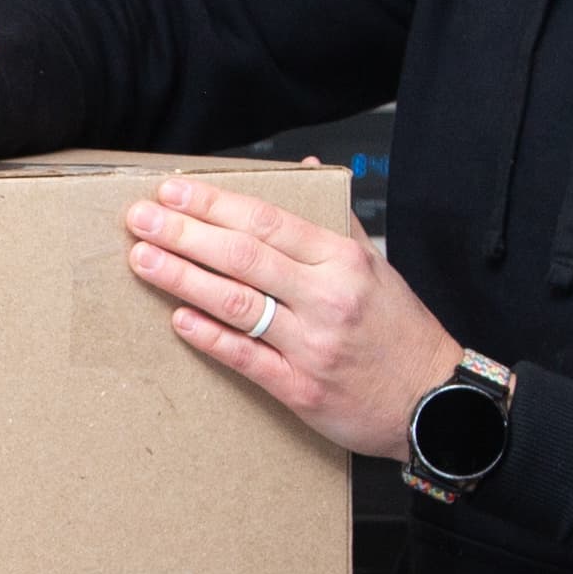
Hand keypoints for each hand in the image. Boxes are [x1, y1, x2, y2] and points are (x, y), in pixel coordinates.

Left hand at [125, 173, 458, 460]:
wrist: (433, 402)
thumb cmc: (399, 332)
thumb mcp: (377, 268)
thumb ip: (334, 220)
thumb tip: (305, 170)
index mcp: (344, 261)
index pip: (268, 221)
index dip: (215, 205)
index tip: (173, 192)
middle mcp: (328, 297)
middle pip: (243, 256)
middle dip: (184, 234)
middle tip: (139, 219)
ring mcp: (312, 344)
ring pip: (237, 303)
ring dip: (183, 278)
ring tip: (143, 260)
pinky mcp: (300, 389)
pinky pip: (245, 357)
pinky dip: (208, 336)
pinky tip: (177, 319)